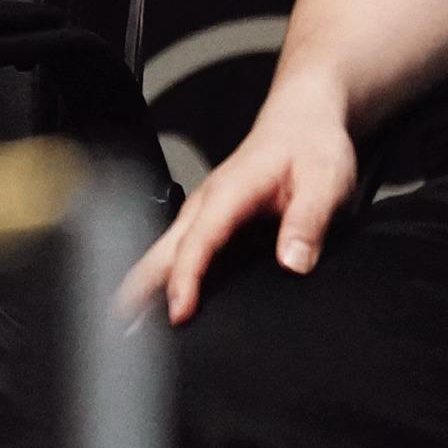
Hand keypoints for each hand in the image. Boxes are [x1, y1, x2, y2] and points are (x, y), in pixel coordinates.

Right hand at [129, 70, 366, 322]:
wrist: (305, 119)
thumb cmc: (312, 147)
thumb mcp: (325, 182)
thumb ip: (309, 222)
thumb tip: (294, 262)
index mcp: (231, 192)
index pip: (199, 242)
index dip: (186, 279)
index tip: (178, 313)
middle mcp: (210, 202)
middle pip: (165, 250)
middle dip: (139, 288)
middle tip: (122, 327)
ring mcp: (207, 210)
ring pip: (167, 250)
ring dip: (146, 283)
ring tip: (129, 323)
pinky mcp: (214, 219)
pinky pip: (182, 249)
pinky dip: (165, 274)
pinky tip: (162, 297)